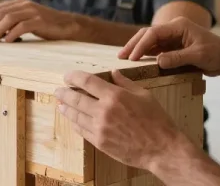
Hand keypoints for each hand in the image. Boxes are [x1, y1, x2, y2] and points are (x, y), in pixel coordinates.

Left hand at [0, 0, 78, 41]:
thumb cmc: (46, 26)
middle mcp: (25, 4)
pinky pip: (21, 26)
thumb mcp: (26, 21)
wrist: (68, 26)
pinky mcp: (40, 20)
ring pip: (8, 18)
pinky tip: (7, 41)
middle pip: (0, 13)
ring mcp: (33, 11)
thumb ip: (12, 23)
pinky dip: (12, 34)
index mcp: (20, 2)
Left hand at [54, 70, 186, 171]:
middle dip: (64, 93)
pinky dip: (75, 123)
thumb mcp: (144, 95)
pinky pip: (81, 130)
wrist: (161, 148)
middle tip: (58, 90)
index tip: (67, 76)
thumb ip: (125, 83)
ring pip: (75, 116)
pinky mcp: (100, 142)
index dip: (73, 77)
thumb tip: (113, 72)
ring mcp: (100, 128)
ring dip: (66, 108)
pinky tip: (72, 120)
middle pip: (75, 99)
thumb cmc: (157, 120)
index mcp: (115, 96)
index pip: (87, 82)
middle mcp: (104, 111)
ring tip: (61, 104)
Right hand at [117, 17, 219, 76]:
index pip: (154, 33)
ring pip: (151, 41)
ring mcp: (174, 37)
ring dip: (138, 49)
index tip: (132, 57)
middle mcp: (174, 29)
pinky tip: (139, 61)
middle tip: (121, 56)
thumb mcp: (198, 56)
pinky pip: (157, 49)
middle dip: (134, 44)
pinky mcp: (175, 46)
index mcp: (179, 26)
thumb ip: (178, 58)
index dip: (141, 45)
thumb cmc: (217, 54)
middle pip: (148, 34)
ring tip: (125, 59)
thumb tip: (158, 61)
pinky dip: (147, 54)